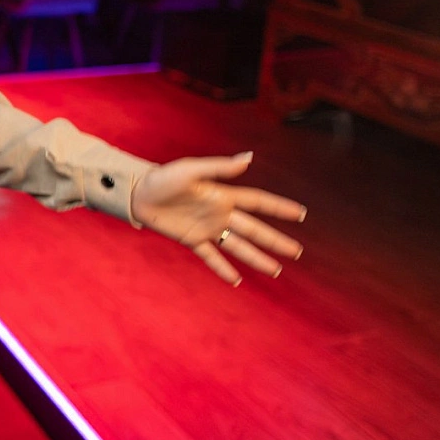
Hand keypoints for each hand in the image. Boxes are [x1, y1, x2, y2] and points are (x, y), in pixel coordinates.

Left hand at [129, 152, 305, 285]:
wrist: (138, 193)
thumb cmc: (163, 177)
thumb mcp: (191, 170)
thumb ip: (220, 167)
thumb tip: (249, 158)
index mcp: (222, 195)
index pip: (258, 202)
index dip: (279, 208)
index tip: (301, 214)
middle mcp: (219, 213)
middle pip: (254, 229)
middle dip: (276, 240)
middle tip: (297, 252)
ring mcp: (206, 228)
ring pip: (238, 246)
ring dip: (257, 258)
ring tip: (276, 271)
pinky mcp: (191, 240)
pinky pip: (211, 257)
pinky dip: (223, 269)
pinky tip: (237, 281)